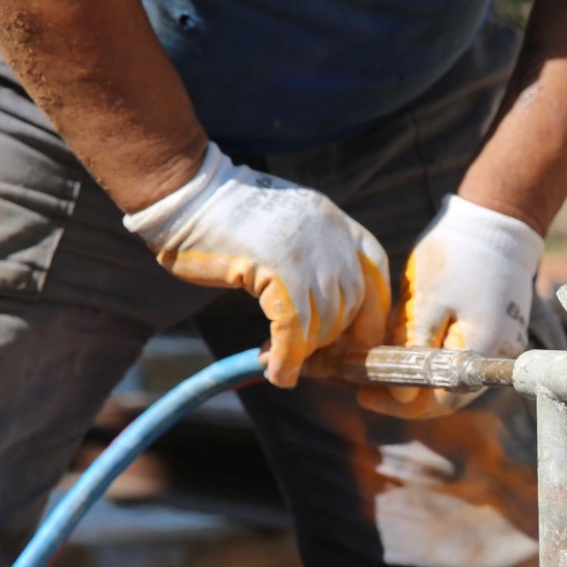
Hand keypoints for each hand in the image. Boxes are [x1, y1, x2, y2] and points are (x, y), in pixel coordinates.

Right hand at [123, 142, 389, 386]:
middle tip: (304, 355)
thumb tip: (325, 313)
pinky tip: (275, 372)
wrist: (189, 194)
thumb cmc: (228, 218)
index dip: (371, 312)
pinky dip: (286, 360)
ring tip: (279, 363)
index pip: (376, 274)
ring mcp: (309, 255)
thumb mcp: (290, 227)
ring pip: (323, 323)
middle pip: (350, 305)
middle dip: (329, 338)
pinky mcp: (280, 274)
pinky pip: (294, 331)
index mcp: (337, 223)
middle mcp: (332, 237)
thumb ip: (315, 259)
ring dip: (303, 353)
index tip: (356, 338)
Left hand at [357, 194, 542, 418]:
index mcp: (480, 351)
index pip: (438, 402)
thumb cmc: (458, 256)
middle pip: (445, 393)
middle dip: (404, 391)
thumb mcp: (426, 301)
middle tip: (365, 381)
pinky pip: (460, 356)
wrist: (497, 221)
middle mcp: (496, 356)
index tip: (364, 392)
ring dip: (417, 375)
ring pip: (451, 376)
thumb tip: (402, 397)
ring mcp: (500, 345)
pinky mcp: (497, 331)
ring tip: (380, 363)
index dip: (399, 403)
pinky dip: (433, 356)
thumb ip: (415, 350)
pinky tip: (406, 344)